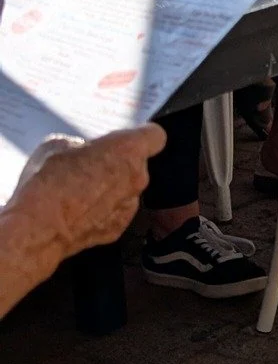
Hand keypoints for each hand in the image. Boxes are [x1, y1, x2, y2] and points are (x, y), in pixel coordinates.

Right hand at [1, 124, 165, 313]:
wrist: (38, 227)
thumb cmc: (48, 182)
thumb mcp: (57, 145)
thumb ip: (80, 144)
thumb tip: (79, 150)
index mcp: (128, 150)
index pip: (154, 135)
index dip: (141, 134)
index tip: (128, 136)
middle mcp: (136, 177)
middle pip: (136, 164)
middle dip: (116, 162)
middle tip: (89, 163)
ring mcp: (129, 206)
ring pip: (125, 190)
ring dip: (109, 188)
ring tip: (77, 189)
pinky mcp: (117, 229)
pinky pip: (114, 213)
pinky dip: (100, 211)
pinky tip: (76, 209)